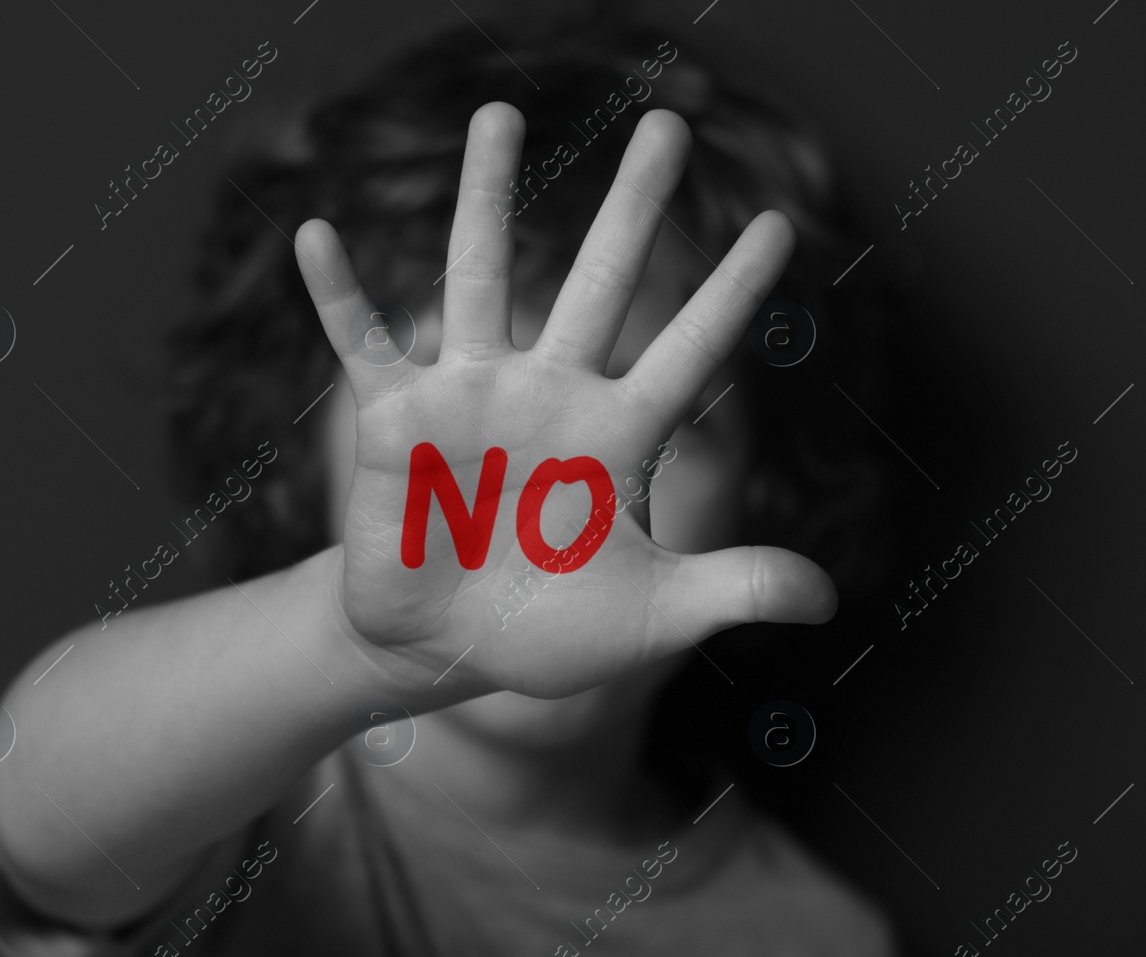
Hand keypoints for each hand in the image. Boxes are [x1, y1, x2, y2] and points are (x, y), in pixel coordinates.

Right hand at [293, 102, 835, 699]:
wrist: (444, 652)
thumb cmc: (551, 632)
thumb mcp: (651, 618)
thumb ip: (731, 591)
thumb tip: (828, 597)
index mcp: (617, 435)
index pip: (691, 351)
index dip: (732, 292)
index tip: (779, 225)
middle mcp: (550, 395)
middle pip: (601, 282)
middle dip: (634, 206)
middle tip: (667, 125)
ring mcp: (471, 398)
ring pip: (481, 278)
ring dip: (486, 199)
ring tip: (498, 116)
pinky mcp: (396, 422)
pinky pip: (364, 346)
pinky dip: (339, 295)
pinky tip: (316, 235)